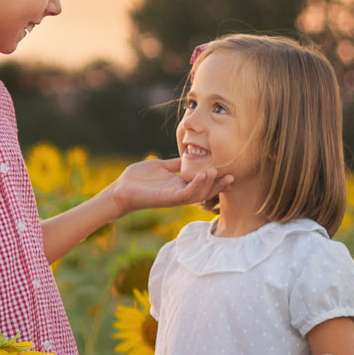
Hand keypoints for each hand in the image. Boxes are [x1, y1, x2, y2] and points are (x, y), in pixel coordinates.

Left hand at [110, 156, 226, 215]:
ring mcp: (174, 197)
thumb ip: (175, 164)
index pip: (203, 183)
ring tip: (216, 171)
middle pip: (205, 191)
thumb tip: (187, 156)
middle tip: (232, 176)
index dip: (216, 179)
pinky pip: (185, 193)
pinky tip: (202, 175)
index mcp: (179, 184)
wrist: (121, 189)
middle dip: (218, 185)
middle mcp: (180, 192)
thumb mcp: (161, 167)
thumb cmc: (138, 178)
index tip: (229, 171)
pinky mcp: (167, 198)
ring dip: (208, 183)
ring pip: (198, 193)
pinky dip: (195, 185)